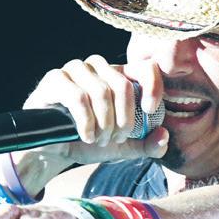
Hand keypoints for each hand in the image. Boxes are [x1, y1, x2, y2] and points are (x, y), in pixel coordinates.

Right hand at [19, 55, 169, 164]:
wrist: (54, 152)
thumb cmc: (88, 142)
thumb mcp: (122, 148)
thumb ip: (147, 145)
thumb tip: (164, 135)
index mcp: (118, 76)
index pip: (145, 67)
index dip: (153, 86)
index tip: (149, 111)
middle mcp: (98, 67)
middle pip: (122, 85)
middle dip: (122, 120)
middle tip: (114, 140)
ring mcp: (76, 70)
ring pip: (100, 91)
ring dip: (103, 123)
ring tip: (97, 140)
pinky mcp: (55, 79)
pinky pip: (78, 97)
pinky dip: (86, 122)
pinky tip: (85, 136)